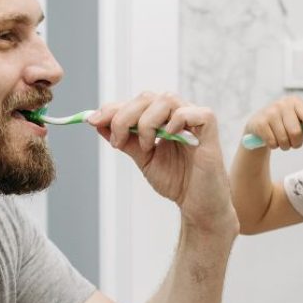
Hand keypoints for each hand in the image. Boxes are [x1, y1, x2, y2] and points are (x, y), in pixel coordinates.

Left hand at [88, 92, 236, 236]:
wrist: (199, 205)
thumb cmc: (178, 182)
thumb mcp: (144, 159)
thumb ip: (126, 141)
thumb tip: (98, 123)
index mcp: (163, 119)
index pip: (135, 103)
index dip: (112, 108)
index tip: (92, 121)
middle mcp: (178, 115)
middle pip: (147, 97)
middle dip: (124, 116)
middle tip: (118, 141)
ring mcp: (194, 120)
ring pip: (166, 100)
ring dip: (147, 121)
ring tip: (146, 146)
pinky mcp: (209, 129)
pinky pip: (191, 112)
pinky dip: (175, 121)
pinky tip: (168, 137)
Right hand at [243, 95, 302, 150]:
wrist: (259, 124)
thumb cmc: (283, 121)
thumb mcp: (298, 118)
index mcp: (295, 101)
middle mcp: (282, 104)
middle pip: (295, 132)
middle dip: (297, 143)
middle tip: (295, 144)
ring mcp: (269, 112)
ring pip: (283, 140)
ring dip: (285, 146)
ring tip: (283, 142)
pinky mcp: (259, 122)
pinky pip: (272, 142)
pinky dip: (274, 146)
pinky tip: (272, 140)